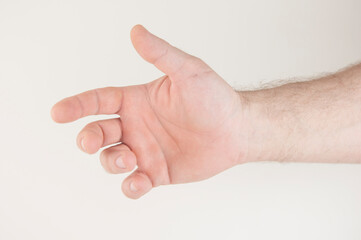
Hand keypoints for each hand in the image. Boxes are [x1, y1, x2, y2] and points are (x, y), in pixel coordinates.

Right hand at [51, 25, 249, 198]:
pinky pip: (134, 184)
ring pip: (111, 160)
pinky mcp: (157, 172)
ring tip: (128, 160)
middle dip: (88, 139)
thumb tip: (136, 31)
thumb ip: (160, 54)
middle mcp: (137, 126)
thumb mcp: (187, 71)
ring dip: (110, 162)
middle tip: (91, 142)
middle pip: (98, 133)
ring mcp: (145, 151)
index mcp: (137, 101)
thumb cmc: (214, 97)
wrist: (236, 129)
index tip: (58, 113)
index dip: (76, 106)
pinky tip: (140, 182)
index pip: (98, 101)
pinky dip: (130, 187)